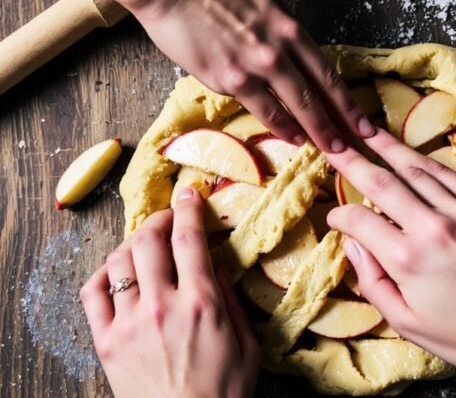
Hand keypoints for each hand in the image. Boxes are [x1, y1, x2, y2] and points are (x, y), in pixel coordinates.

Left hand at [79, 187, 257, 397]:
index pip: (189, 237)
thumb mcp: (247, 343)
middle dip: (160, 217)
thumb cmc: (225, 391)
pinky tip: (117, 272)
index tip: (189, 193)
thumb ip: (230, 299)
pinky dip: (103, 273)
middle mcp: (161, 306)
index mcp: (201, 303)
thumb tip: (215, 265)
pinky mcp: (106, 342)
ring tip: (146, 245)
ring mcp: (128, 323)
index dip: (188, 207)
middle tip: (169, 217)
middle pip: (150, 239)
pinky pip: (92, 292)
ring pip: (120, 260)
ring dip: (134, 243)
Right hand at [128, 0, 372, 151]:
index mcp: (291, 29)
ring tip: (332, 150)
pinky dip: (282, 127)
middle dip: (341, 124)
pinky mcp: (229, 78)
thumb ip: (283, 38)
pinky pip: (264, 110)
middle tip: (358, 145)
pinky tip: (295, 139)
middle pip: (319, 94)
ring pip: (297, 107)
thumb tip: (295, 66)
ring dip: (317, 132)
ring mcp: (255, 66)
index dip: (348, 102)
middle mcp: (279, 49)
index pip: (328, 73)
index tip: (363, 121)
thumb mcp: (265, 8)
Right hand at [326, 129, 455, 396]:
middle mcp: (433, 227)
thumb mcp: (408, 324)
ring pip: (416, 169)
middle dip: (352, 159)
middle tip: (333, 142)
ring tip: (368, 133)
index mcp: (408, 259)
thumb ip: (373, 283)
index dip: (339, 215)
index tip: (334, 217)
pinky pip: (450, 175)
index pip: (359, 220)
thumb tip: (353, 246)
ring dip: (388, 148)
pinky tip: (412, 154)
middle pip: (382, 182)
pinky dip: (426, 162)